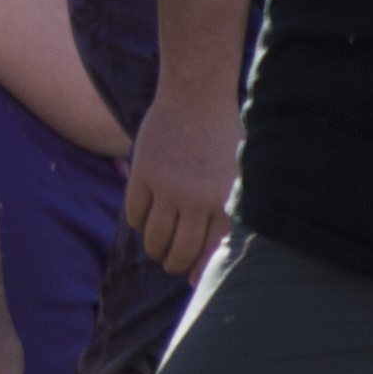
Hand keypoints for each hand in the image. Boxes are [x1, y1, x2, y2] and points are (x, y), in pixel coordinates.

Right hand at [122, 69, 242, 280]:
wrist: (197, 95)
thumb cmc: (223, 135)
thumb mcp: (237, 173)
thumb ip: (229, 208)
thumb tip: (210, 252)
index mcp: (225, 201)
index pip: (211, 250)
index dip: (199, 270)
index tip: (191, 279)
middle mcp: (197, 199)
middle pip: (180, 249)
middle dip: (174, 263)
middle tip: (171, 263)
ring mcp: (168, 187)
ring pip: (155, 237)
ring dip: (155, 249)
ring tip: (157, 250)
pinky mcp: (143, 175)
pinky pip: (135, 214)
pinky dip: (138, 223)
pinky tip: (144, 221)